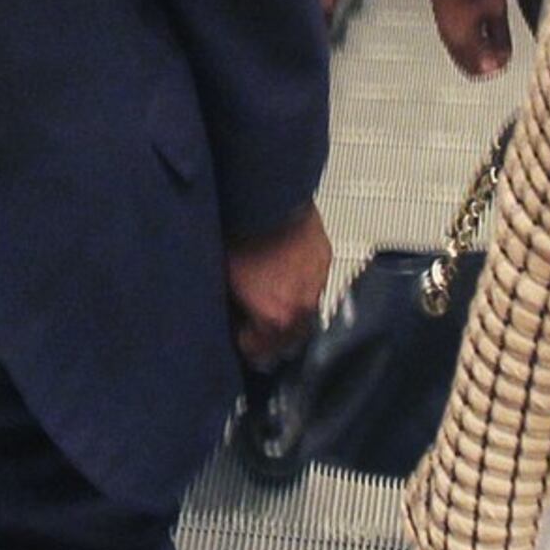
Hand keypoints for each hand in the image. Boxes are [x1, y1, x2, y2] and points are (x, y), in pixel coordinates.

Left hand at [224, 204, 332, 366]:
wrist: (268, 198)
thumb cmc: (241, 234)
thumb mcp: (224, 279)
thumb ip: (231, 309)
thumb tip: (229, 317)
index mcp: (274, 317)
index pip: (258, 352)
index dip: (242, 343)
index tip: (236, 335)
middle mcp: (301, 308)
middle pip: (287, 340)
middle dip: (269, 336)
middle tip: (252, 325)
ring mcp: (317, 285)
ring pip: (305, 316)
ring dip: (288, 314)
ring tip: (270, 301)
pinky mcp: (325, 262)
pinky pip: (314, 288)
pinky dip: (301, 289)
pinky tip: (285, 278)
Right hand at [430, 0, 511, 79]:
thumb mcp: (496, 9)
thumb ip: (501, 36)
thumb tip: (505, 56)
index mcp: (466, 38)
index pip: (484, 67)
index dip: (498, 65)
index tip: (507, 55)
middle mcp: (452, 41)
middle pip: (472, 69)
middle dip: (489, 66)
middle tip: (501, 54)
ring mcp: (445, 36)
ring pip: (462, 61)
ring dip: (478, 59)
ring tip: (492, 43)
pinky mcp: (443, 29)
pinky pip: (455, 51)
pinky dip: (469, 51)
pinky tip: (479, 38)